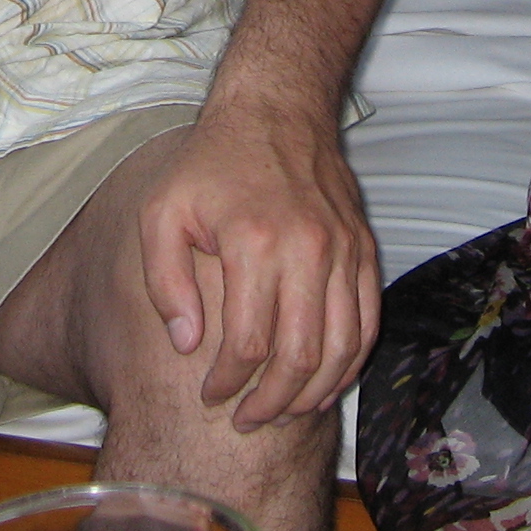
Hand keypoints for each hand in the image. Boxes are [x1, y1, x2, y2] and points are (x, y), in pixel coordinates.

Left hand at [136, 96, 379, 429]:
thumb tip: (187, 344)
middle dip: (272, 403)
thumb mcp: (163, 212)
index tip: (211, 397)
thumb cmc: (211, 164)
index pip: (249, 343)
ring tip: (284, 413)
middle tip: (247, 420)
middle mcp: (307, 249)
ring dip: (314, 393)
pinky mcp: (363, 249)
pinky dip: (350, 363)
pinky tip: (324, 384)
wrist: (275, 109)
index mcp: (254, 242)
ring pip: (342, 348)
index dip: (229, 383)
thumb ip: (165, 282)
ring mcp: (343, 250)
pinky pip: (367, 321)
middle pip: (300, 356)